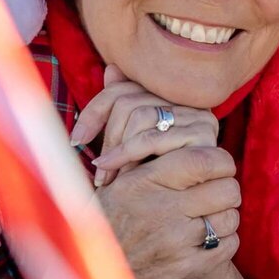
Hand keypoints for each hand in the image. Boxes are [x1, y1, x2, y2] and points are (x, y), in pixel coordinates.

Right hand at [70, 70, 239, 278]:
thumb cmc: (100, 220)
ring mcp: (176, 243)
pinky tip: (205, 239)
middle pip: (227, 187)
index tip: (213, 165)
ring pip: (230, 217)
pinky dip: (222, 241)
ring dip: (224, 215)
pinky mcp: (187, 271)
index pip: (205, 158)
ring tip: (208, 215)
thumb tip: (114, 69)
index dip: (218, 160)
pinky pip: (226, 246)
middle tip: (215, 191)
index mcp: (143, 181)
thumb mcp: (108, 174)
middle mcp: (162, 210)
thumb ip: (125, 126)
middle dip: (225, 188)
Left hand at [72, 69, 219, 183]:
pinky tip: (119, 172)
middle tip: (98, 169)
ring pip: (139, 116)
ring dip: (117, 151)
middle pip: (129, 102)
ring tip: (107, 176)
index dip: (94, 112)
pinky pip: (154, 138)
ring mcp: (197, 115)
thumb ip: (121, 108)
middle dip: (107, 138)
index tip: (77, 139)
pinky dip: (129, 156)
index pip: (122, 90)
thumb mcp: (132, 143)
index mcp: (169, 96)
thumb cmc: (154, 175)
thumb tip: (112, 69)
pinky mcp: (202, 135)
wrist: (186, 209)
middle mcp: (186, 100)